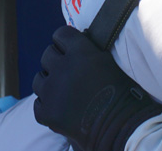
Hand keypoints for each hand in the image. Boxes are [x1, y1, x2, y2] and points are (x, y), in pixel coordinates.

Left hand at [33, 26, 161, 150]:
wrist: (122, 127)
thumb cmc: (122, 93)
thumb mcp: (107, 62)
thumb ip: (87, 51)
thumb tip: (73, 45)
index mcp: (80, 51)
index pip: (60, 34)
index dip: (65, 42)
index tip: (69, 49)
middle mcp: (62, 68)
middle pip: (47, 54)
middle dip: (56, 61)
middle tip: (68, 73)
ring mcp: (52, 91)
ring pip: (39, 78)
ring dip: (49, 82)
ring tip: (62, 91)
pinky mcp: (47, 112)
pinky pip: (38, 102)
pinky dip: (47, 105)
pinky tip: (61, 108)